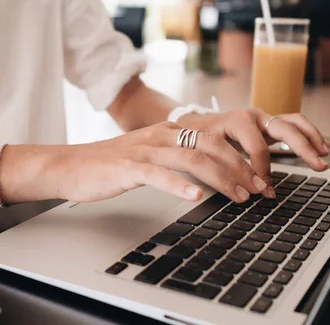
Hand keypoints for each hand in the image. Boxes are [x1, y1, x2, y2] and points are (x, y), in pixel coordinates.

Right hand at [1, 122, 272, 204]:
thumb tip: (208, 175)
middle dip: (240, 167)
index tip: (259, 178)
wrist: (71, 165)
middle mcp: (160, 136)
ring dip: (221, 177)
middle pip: (211, 144)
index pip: (215, 137)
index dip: (241, 157)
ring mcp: (144, 150)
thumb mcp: (149, 156)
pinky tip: (196, 197)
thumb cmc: (111, 165)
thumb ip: (177, 159)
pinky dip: (179, 185)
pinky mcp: (127, 167)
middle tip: (258, 189)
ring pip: (191, 157)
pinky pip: (158, 174)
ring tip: (239, 196)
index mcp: (168, 132)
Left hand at [177, 108, 329, 197]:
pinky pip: (293, 124)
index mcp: (238, 121)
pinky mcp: (268, 123)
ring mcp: (263, 118)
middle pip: (285, 128)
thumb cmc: (199, 138)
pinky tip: (320, 145)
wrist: (194, 124)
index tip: (265, 190)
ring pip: (294, 122)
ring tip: (324, 153)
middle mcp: (254, 116)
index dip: (263, 171)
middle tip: (318, 165)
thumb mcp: (207, 153)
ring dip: (312, 137)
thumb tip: (246, 191)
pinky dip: (308, 134)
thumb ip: (225, 170)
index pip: (258, 148)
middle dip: (304, 148)